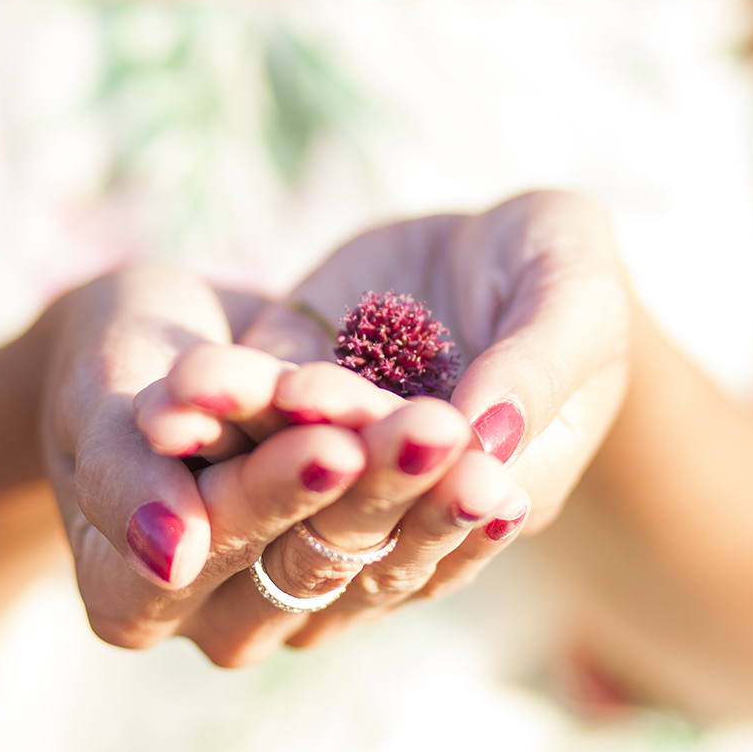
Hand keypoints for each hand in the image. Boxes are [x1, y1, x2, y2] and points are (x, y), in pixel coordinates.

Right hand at [38, 263, 520, 662]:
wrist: (160, 353)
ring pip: (373, 568)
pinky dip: (460, 526)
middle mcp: (216, 620)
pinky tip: (509, 488)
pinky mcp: (360, 580)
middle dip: (370, 489)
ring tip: (484, 447)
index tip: (329, 442)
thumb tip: (170, 548)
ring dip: (431, 506)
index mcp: (127, 595)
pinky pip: (418, 565)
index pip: (209, 545)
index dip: (270, 495)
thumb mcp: (96, 395)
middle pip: (303, 561)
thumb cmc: (106, 361)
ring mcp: (294, 607)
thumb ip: (120, 474)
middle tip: (432, 430)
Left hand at [146, 190, 629, 647]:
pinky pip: (244, 416)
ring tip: (204, 394)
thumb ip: (544, 365)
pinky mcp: (281, 404)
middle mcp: (410, 499)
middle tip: (309, 399)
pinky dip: (210, 404)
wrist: (490, 237)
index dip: (439, 484)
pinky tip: (175, 386)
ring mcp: (339, 459)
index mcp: (501, 494)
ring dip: (248, 440)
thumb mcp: (578, 298)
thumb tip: (488, 432)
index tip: (426, 432)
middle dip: (334, 462)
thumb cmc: (561, 270)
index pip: (462, 514)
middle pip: (367, 511)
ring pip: (289, 477)